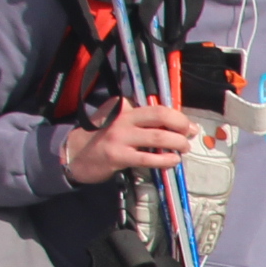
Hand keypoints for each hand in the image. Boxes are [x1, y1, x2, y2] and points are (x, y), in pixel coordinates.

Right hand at [61, 98, 194, 185]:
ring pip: (158, 137)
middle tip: (190, 133)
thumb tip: (174, 123)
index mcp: (124, 105)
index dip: (176, 116)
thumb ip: (141, 119)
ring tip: (183, 148)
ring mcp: (120, 136)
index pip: (156, 107)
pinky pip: (148, 158)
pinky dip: (165, 160)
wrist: (75, 154)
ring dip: (177, 143)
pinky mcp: (118, 155)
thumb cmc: (102, 136)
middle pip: (160, 115)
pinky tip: (173, 161)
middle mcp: (122, 117)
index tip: (186, 124)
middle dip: (181, 124)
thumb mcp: (118, 119)